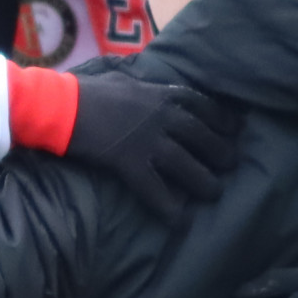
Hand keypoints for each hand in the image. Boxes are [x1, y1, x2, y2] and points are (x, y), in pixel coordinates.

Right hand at [60, 67, 241, 213]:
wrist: (63, 106)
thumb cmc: (87, 90)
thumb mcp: (122, 77)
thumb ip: (141, 84)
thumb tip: (143, 84)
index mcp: (160, 94)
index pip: (201, 105)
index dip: (221, 119)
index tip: (234, 129)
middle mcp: (162, 118)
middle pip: (201, 136)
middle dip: (220, 151)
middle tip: (231, 164)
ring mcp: (148, 142)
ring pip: (186, 164)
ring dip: (204, 181)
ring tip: (215, 193)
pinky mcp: (130, 163)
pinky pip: (155, 189)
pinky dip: (168, 207)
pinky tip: (179, 219)